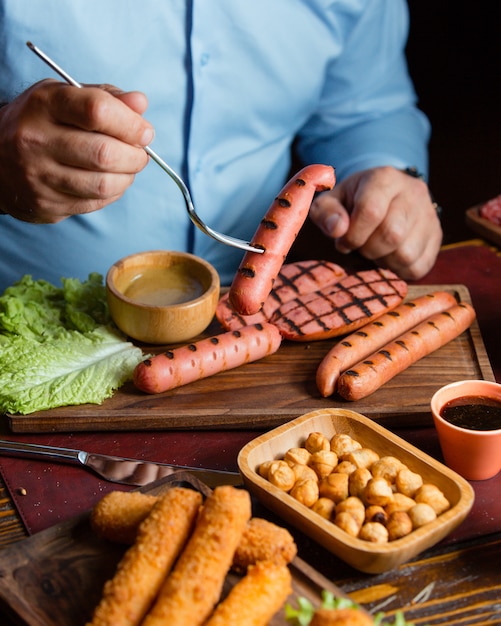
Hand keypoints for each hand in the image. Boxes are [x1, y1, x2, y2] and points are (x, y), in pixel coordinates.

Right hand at [0, 79, 153, 221]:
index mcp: (44, 105)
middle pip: (104, 153)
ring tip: (128, 167)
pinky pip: (95, 203)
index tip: (144, 131)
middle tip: (140, 153)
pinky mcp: (46, 204)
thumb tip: (140, 103)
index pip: (97, 111)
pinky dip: (113, 192)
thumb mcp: (64, 97)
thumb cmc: (40, 122)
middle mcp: (36, 140)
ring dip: (127, 177)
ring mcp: (39, 176)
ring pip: (103, 184)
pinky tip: (111, 181)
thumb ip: (105, 97)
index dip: (131, 124)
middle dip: (135, 156)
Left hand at [309, 166, 442, 279]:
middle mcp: (413, 193)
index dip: (352, 235)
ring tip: (375, 249)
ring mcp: (429, 215)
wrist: (385, 196)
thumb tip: (338, 229)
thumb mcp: (332, 201)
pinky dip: (399, 269)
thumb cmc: (352, 201)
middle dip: (368, 249)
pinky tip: (389, 256)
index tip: (343, 241)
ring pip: (407, 254)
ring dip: (383, 260)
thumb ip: (326, 213)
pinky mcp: (436, 236)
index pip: (371, 212)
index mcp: (384, 178)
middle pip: (392, 235)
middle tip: (360, 246)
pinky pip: (419, 266)